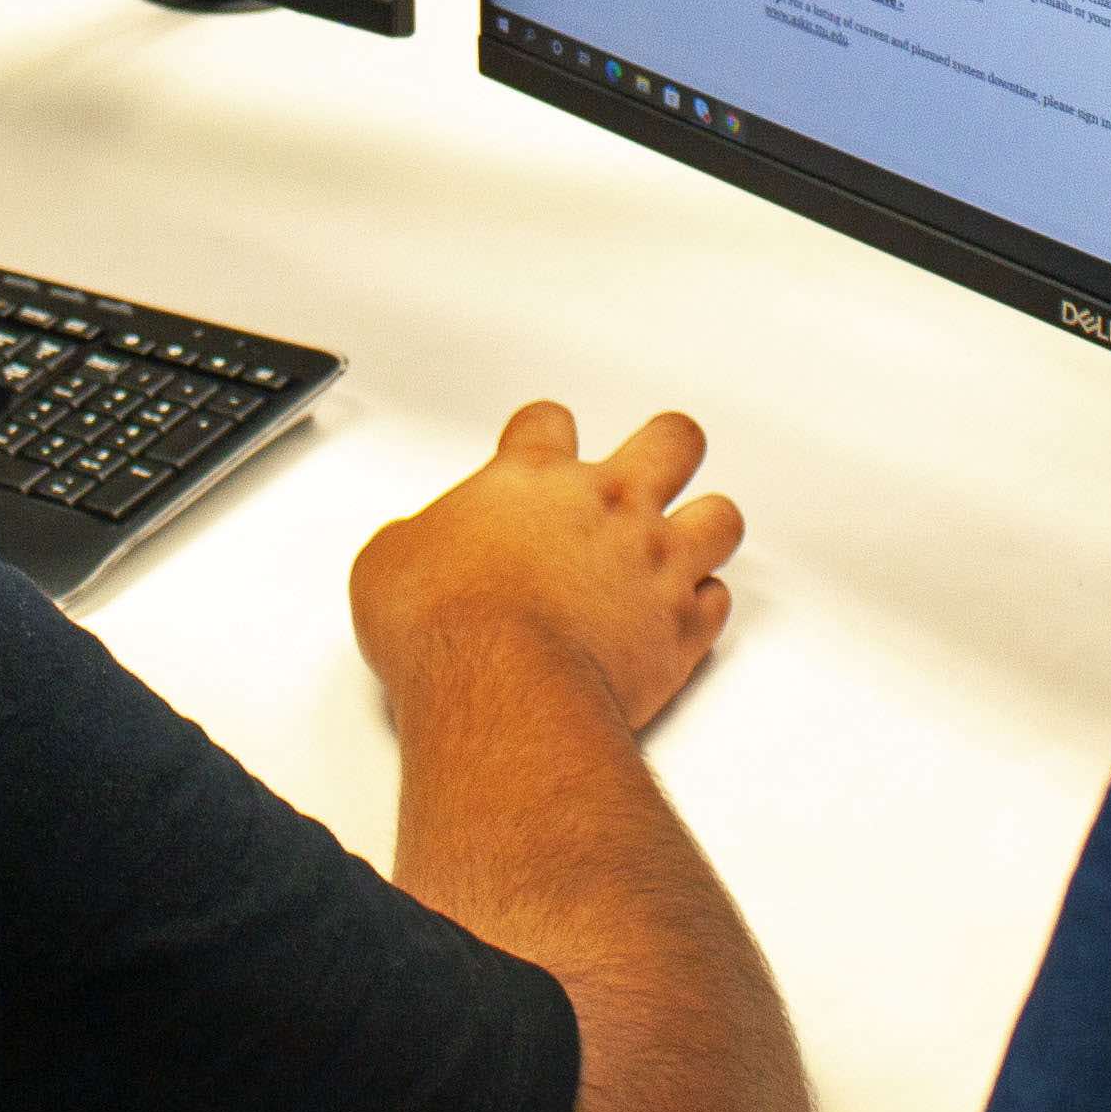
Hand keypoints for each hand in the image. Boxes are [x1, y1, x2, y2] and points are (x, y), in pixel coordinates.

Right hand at [354, 405, 745, 734]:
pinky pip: (717, 601)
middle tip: (652, 467)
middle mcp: (606, 506)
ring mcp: (654, 563)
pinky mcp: (680, 627)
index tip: (542, 448)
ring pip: (720, 517)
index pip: (549, 422)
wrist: (498, 689)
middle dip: (668, 451)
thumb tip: (410, 555)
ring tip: (686, 542)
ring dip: (704, 527)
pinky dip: (703, 606)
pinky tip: (684, 613)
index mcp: (532, 478)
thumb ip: (416, 544)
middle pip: (672, 441)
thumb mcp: (389, 566)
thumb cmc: (445, 628)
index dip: (546, 434)